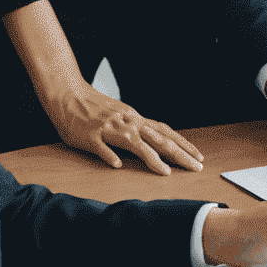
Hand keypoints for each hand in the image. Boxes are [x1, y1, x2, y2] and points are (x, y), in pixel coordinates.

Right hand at [46, 80, 203, 174]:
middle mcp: (127, 122)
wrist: (68, 94)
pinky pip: (101, 146)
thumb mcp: (120, 117)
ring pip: (135, 143)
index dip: (183, 144)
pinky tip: (117, 165)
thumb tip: (152, 142)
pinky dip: (109, 155)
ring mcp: (109, 128)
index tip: (198, 156)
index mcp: (135, 119)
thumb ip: (134, 129)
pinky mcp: (90, 135)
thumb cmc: (93, 109)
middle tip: (195, 167)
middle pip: (158, 139)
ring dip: (152, 158)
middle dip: (179, 154)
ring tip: (166, 171)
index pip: (165, 132)